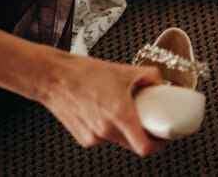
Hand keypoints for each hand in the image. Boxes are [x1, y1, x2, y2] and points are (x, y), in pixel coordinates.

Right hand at [40, 52, 167, 155]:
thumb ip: (148, 76)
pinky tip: (103, 112)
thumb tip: (159, 83)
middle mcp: (106, 130)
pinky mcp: (83, 138)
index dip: (158, 146)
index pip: (145, 147)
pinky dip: (108, 128)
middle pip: (134, 145)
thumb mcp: (122, 70)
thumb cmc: (84, 73)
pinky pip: (103, 138)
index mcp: (119, 114)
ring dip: (124, 130)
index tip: (164, 139)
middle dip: (143, 135)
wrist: (53, 78)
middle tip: (148, 122)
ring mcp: (93, 137)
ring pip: (118, 140)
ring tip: (120, 110)